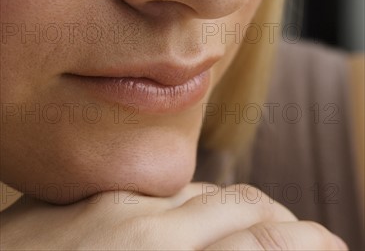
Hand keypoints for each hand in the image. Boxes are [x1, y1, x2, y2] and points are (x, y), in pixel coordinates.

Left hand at [0, 183, 347, 249]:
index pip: (258, 245)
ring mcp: (108, 207)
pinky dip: (191, 205)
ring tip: (263, 226)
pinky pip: (157, 192)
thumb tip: (238, 249)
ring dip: (241, 207)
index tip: (328, 247)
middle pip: (241, 203)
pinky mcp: (84, 199)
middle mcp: (141, 229)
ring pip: (202, 190)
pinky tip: (196, 220)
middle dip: (285, 221)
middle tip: (310, 238)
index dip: (304, 244)